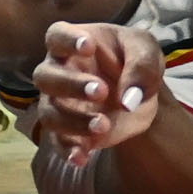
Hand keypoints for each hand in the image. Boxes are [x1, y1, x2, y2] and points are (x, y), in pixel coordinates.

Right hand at [32, 22, 164, 165]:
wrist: (139, 93)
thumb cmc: (135, 60)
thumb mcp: (146, 52)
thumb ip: (141, 67)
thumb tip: (128, 100)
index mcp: (74, 42)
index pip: (57, 35)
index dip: (68, 40)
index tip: (89, 46)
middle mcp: (58, 71)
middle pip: (46, 77)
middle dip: (71, 85)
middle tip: (101, 91)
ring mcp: (57, 103)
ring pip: (49, 113)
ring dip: (73, 121)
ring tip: (103, 125)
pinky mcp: (65, 131)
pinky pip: (57, 142)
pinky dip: (69, 151)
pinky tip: (82, 158)